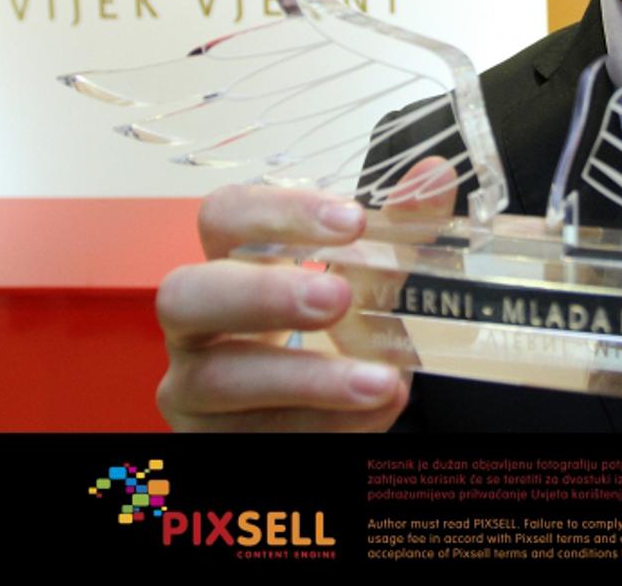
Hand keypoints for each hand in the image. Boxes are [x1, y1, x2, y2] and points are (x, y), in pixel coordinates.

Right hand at [155, 158, 453, 430]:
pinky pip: (255, 436)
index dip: (279, 212)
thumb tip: (436, 176)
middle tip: (338, 298)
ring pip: (219, 378)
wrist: (318, 416)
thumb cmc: (329, 333)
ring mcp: (192, 388)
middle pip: (184, 294)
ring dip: (307, 378)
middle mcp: (195, 322)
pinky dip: (323, 425)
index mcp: (227, 262)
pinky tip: (373, 414)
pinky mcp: (210, 445)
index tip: (352, 220)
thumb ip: (400, 231)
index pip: (224, 215)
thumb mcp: (369, 280)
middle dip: (262, 294)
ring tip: (382, 380)